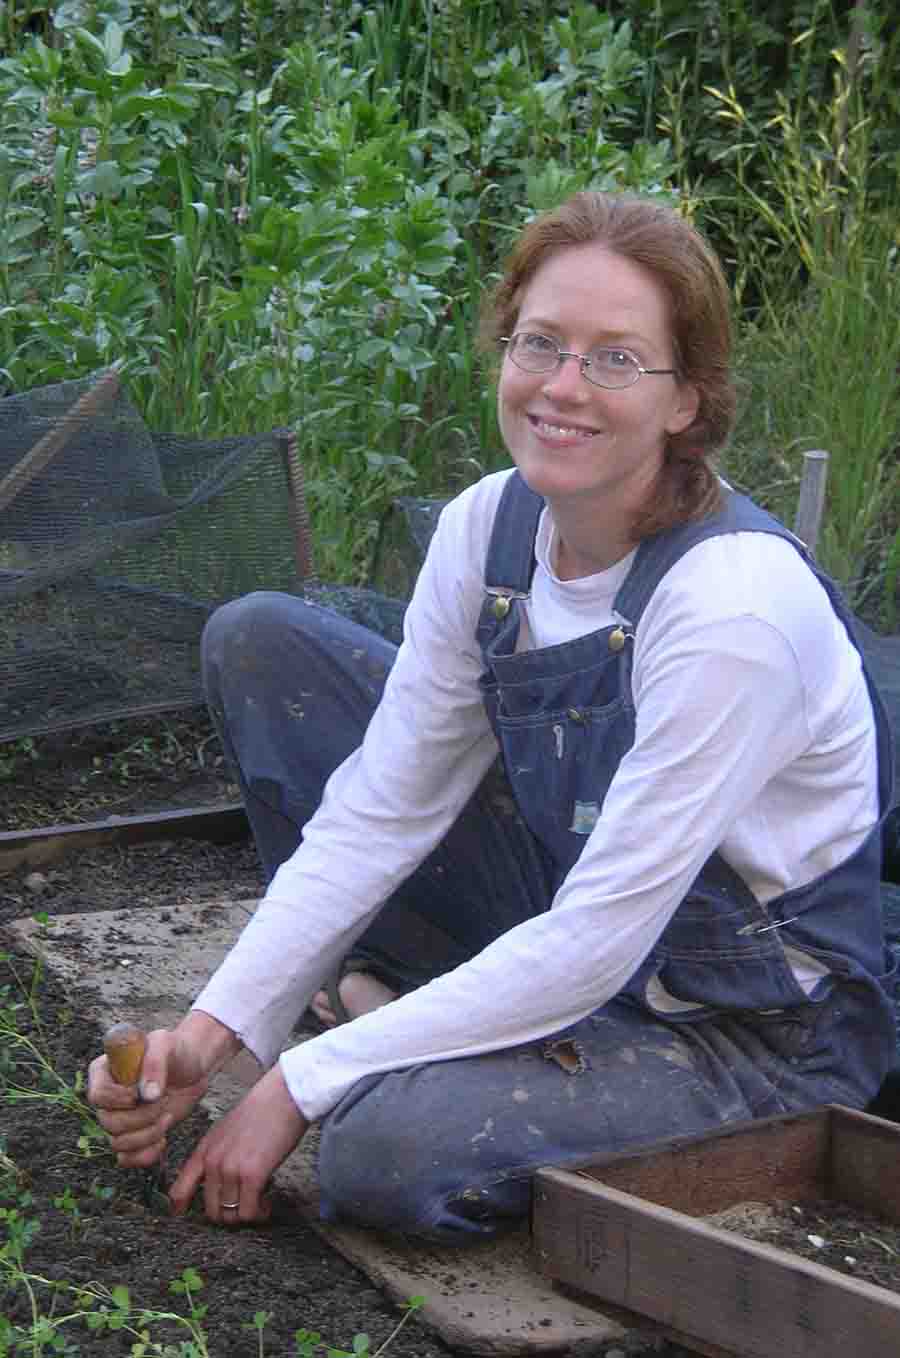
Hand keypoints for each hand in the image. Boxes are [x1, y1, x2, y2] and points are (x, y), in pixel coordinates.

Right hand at [88, 1012, 238, 1168]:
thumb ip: (155, 1063)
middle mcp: (107, 1098)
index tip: (141, 1093)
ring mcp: (118, 1118)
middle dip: (141, 1117)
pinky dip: (146, 1155)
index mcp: (104, 1072)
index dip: (119, 1099)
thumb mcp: (166, 1044)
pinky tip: (164, 1139)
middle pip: (108, 1122)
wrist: (193, 1070)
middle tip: (164, 1101)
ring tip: (167, 1115)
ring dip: (148, 1134)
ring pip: (118, 1143)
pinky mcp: (132, 1136)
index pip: (97, 1095)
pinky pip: (127, 1159)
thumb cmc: (175, 1050)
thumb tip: (147, 1095)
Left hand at [168, 1064, 307, 1224]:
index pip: (179, 1191)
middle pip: (211, 1211)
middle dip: (230, 1213)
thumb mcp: (225, 1132)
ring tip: (259, 1199)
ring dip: (247, 1213)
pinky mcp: (252, 1175)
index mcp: (204, 1151)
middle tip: (245, 1203)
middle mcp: (213, 1162)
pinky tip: (267, 1201)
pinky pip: (249, 1212)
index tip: (184, 1215)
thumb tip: (215, 1181)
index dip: (180, 1208)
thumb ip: (215, 1155)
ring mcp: (231, 1169)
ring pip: (231, 1216)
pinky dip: (259, 1212)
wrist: (283, 1096)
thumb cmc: (260, 1112)